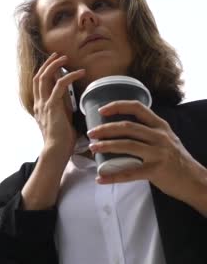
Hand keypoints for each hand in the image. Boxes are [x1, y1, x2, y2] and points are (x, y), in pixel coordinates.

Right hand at [32, 53, 85, 156]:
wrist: (56, 151)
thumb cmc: (62, 140)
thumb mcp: (62, 119)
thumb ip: (63, 107)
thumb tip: (71, 97)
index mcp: (40, 106)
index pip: (39, 84)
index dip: (45, 71)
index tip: (54, 63)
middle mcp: (39, 103)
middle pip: (39, 77)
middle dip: (48, 64)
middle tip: (57, 55)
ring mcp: (44, 104)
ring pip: (45, 77)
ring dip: (55, 65)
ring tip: (65, 59)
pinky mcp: (52, 106)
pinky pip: (60, 86)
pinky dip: (69, 76)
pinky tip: (79, 72)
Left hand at [87, 100, 206, 212]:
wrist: (195, 181)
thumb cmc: (176, 160)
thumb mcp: (167, 139)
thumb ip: (148, 132)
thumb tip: (119, 129)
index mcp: (161, 126)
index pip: (137, 108)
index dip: (117, 106)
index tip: (101, 110)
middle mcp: (160, 136)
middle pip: (127, 127)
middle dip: (105, 129)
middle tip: (91, 133)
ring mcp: (159, 153)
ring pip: (126, 145)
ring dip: (105, 146)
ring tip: (92, 148)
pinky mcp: (156, 171)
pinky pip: (130, 173)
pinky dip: (113, 176)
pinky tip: (100, 178)